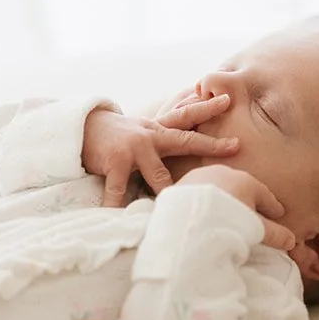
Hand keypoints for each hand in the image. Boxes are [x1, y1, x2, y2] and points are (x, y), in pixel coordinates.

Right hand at [82, 96, 240, 206]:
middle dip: (211, 144)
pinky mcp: (115, 163)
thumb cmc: (121, 137)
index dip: (208, 109)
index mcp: (159, 130)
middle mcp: (151, 136)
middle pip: (185, 140)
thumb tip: (194, 135)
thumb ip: (168, 137)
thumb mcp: (147, 132)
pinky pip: (120, 190)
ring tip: (186, 205)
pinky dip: (121, 205)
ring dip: (170, 192)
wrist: (83, 129)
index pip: (187, 117)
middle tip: (235, 146)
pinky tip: (125, 218)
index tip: (228, 101)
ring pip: (159, 175)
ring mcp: (134, 149)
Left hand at [178, 163, 295, 251]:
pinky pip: (199, 192)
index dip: (273, 207)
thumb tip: (291, 241)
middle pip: (241, 188)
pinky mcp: (181, 184)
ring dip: (224, 198)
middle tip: (253, 212)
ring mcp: (201, 175)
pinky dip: (205, 201)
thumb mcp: (254, 229)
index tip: (278, 213)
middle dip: (248, 200)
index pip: (265, 195)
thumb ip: (274, 234)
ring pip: (218, 187)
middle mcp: (225, 172)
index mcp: (246, 181)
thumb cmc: (225, 221)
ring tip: (225, 212)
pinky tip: (203, 212)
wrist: (184, 218)